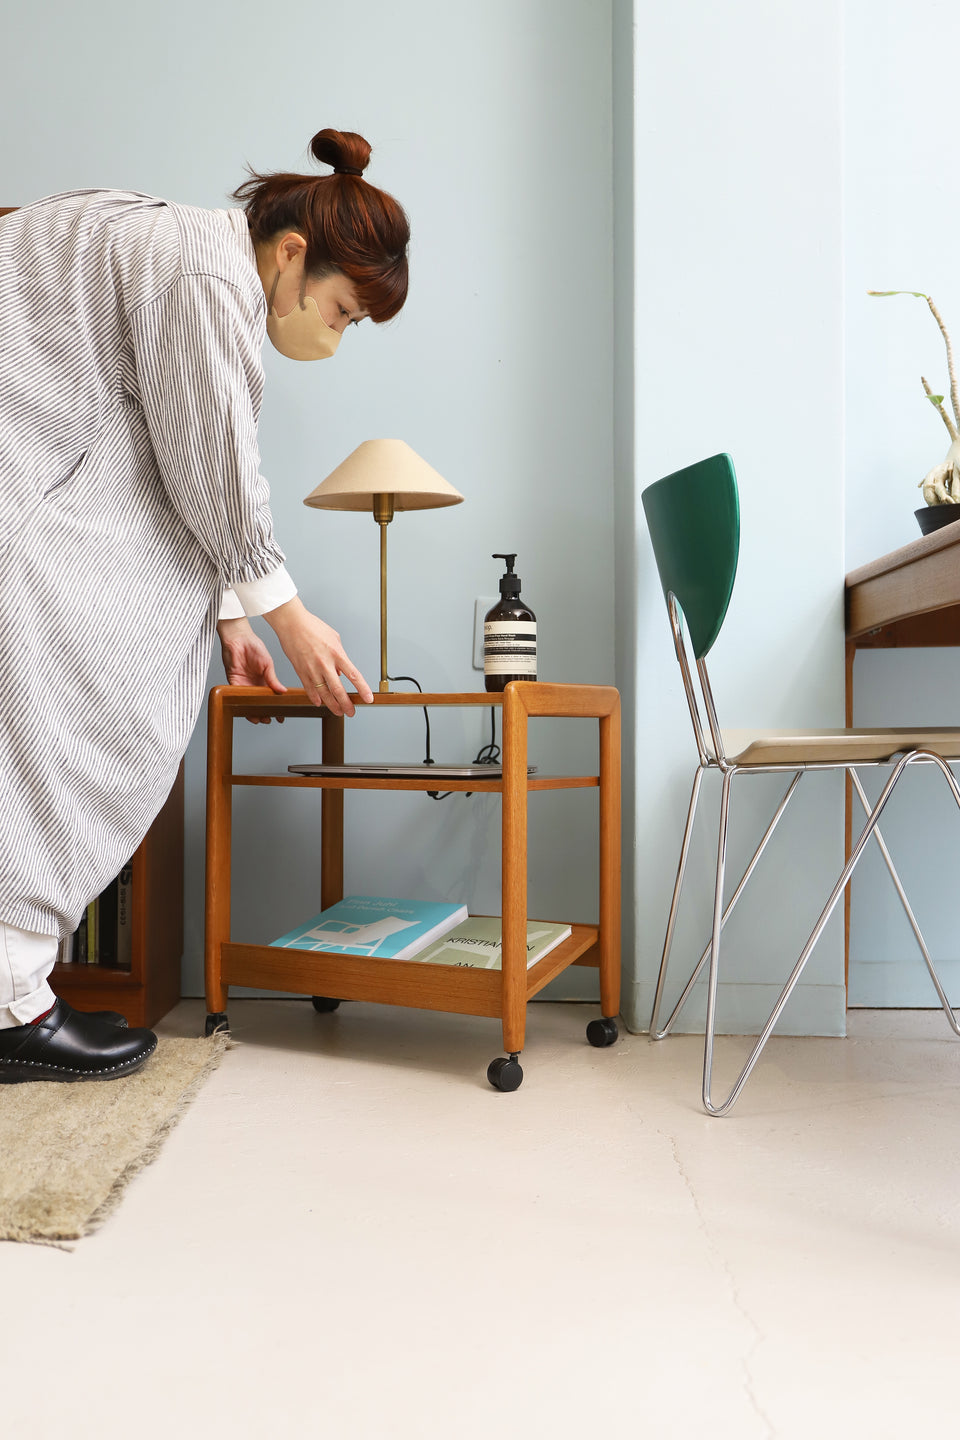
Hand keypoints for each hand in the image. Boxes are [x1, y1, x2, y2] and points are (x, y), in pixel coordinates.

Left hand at [218, 617, 286, 723]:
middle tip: (270, 720)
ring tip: (260, 719)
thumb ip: (273, 678)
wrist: (238, 638)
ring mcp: (243, 684)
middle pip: (259, 703)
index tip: (281, 717)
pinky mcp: (233, 682)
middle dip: (265, 713)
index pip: (271, 697)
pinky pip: (237, 697)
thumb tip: (283, 691)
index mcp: (264, 680)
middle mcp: (254, 684)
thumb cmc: (254, 646)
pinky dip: (242, 705)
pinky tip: (248, 711)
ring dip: (254, 712)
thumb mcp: (268, 664)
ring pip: (248, 703)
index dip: (276, 707)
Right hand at [263, 596, 373, 716]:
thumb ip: (340, 656)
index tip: (368, 698)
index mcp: (337, 654)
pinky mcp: (301, 671)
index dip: (362, 689)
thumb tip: (342, 671)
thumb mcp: (334, 638)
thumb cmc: (313, 627)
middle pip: (338, 690)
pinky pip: (309, 689)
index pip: (353, 675)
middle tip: (351, 712)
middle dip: (346, 704)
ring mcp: (312, 669)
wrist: (292, 623)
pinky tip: (320, 703)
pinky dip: (315, 698)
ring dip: (332, 705)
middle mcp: (325, 663)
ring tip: (338, 711)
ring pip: (324, 694)